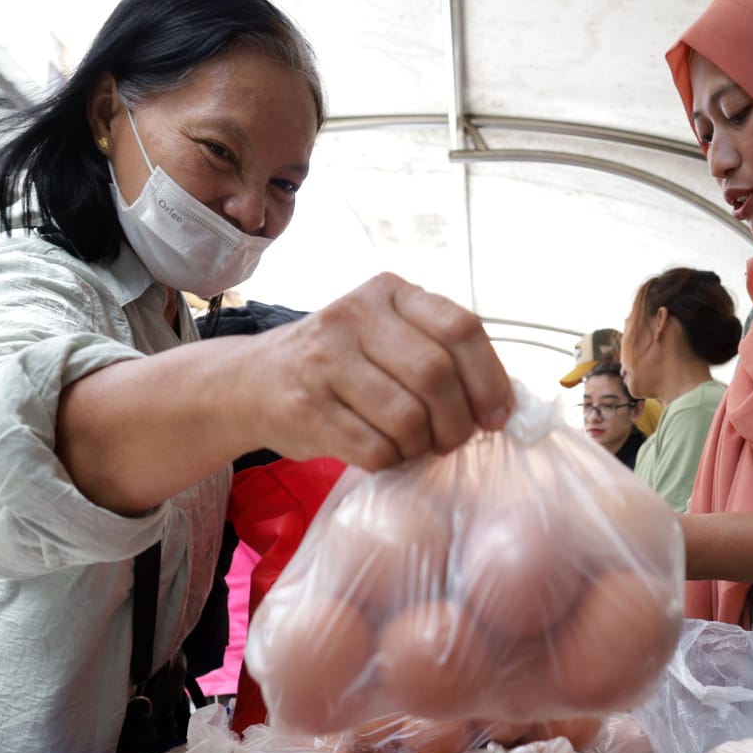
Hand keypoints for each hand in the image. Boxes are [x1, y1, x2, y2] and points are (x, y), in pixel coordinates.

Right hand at [251, 273, 512, 470]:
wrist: (250, 383)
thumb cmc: (337, 364)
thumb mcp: (385, 335)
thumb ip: (437, 351)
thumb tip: (503, 404)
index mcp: (388, 292)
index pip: (460, 328)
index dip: (490, 379)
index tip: (497, 416)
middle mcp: (354, 315)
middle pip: (437, 375)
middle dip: (457, 422)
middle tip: (451, 440)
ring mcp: (325, 360)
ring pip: (408, 417)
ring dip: (421, 445)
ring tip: (412, 445)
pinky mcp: (305, 406)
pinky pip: (374, 448)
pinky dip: (390, 460)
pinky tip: (381, 452)